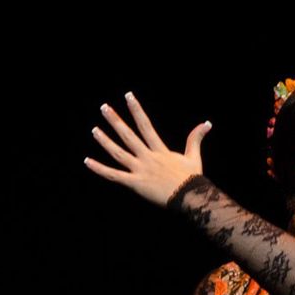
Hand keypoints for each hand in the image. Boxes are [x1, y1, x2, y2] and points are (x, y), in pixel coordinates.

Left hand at [84, 92, 211, 206]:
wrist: (190, 198)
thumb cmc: (191, 179)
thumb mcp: (193, 156)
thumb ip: (195, 139)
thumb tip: (207, 123)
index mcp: (159, 150)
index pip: (145, 125)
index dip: (136, 110)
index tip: (128, 97)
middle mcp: (148, 157)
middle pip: (128, 135)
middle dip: (115, 120)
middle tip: (104, 107)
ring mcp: (140, 170)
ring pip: (118, 153)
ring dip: (105, 141)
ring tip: (94, 130)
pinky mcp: (134, 183)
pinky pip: (113, 175)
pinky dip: (99, 169)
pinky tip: (87, 161)